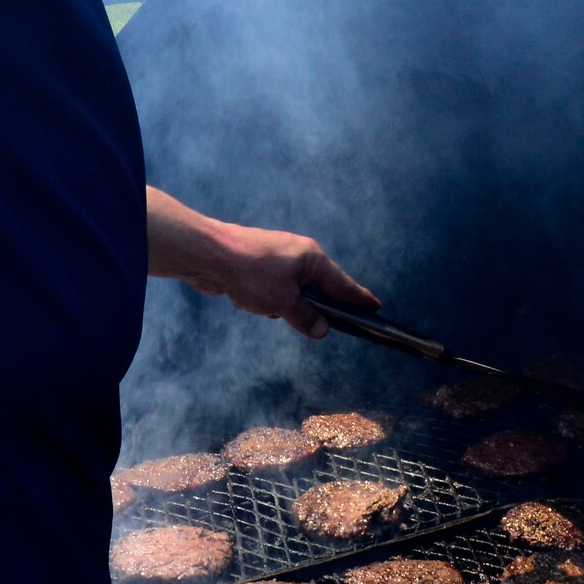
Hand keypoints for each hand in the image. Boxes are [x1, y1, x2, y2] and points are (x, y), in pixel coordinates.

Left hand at [183, 223, 378, 338]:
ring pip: (292, 290)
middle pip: (318, 287)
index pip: (342, 284)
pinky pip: (271, 289)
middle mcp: (297, 255)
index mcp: (312, 258)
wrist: (208, 254)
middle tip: (329, 323)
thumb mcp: (283, 302)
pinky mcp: (256, 266)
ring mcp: (276, 259)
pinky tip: (250, 302)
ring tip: (269, 309)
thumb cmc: (251, 273)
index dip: (359, 298)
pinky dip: (265, 299)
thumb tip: (322, 329)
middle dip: (316, 306)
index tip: (375, 307)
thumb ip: (305, 317)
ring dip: (283, 305)